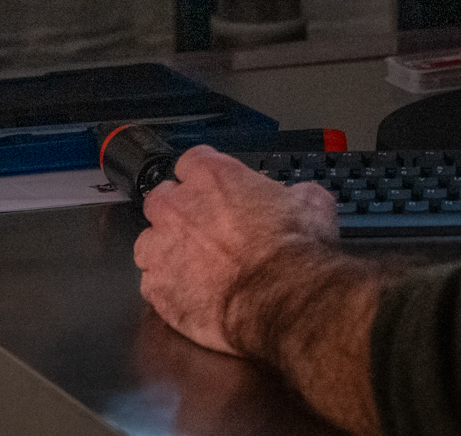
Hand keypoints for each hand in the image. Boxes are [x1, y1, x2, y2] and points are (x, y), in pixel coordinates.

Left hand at [133, 145, 337, 356]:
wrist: (280, 298)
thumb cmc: (292, 250)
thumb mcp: (311, 202)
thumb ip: (291, 192)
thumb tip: (296, 197)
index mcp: (212, 176)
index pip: (193, 161)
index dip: (206, 177)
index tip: (216, 191)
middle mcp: (178, 206)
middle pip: (162, 198)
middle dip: (178, 211)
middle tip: (204, 229)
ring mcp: (161, 247)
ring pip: (149, 241)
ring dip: (167, 250)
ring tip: (194, 266)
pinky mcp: (155, 287)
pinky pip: (151, 282)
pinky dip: (168, 287)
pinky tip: (192, 294)